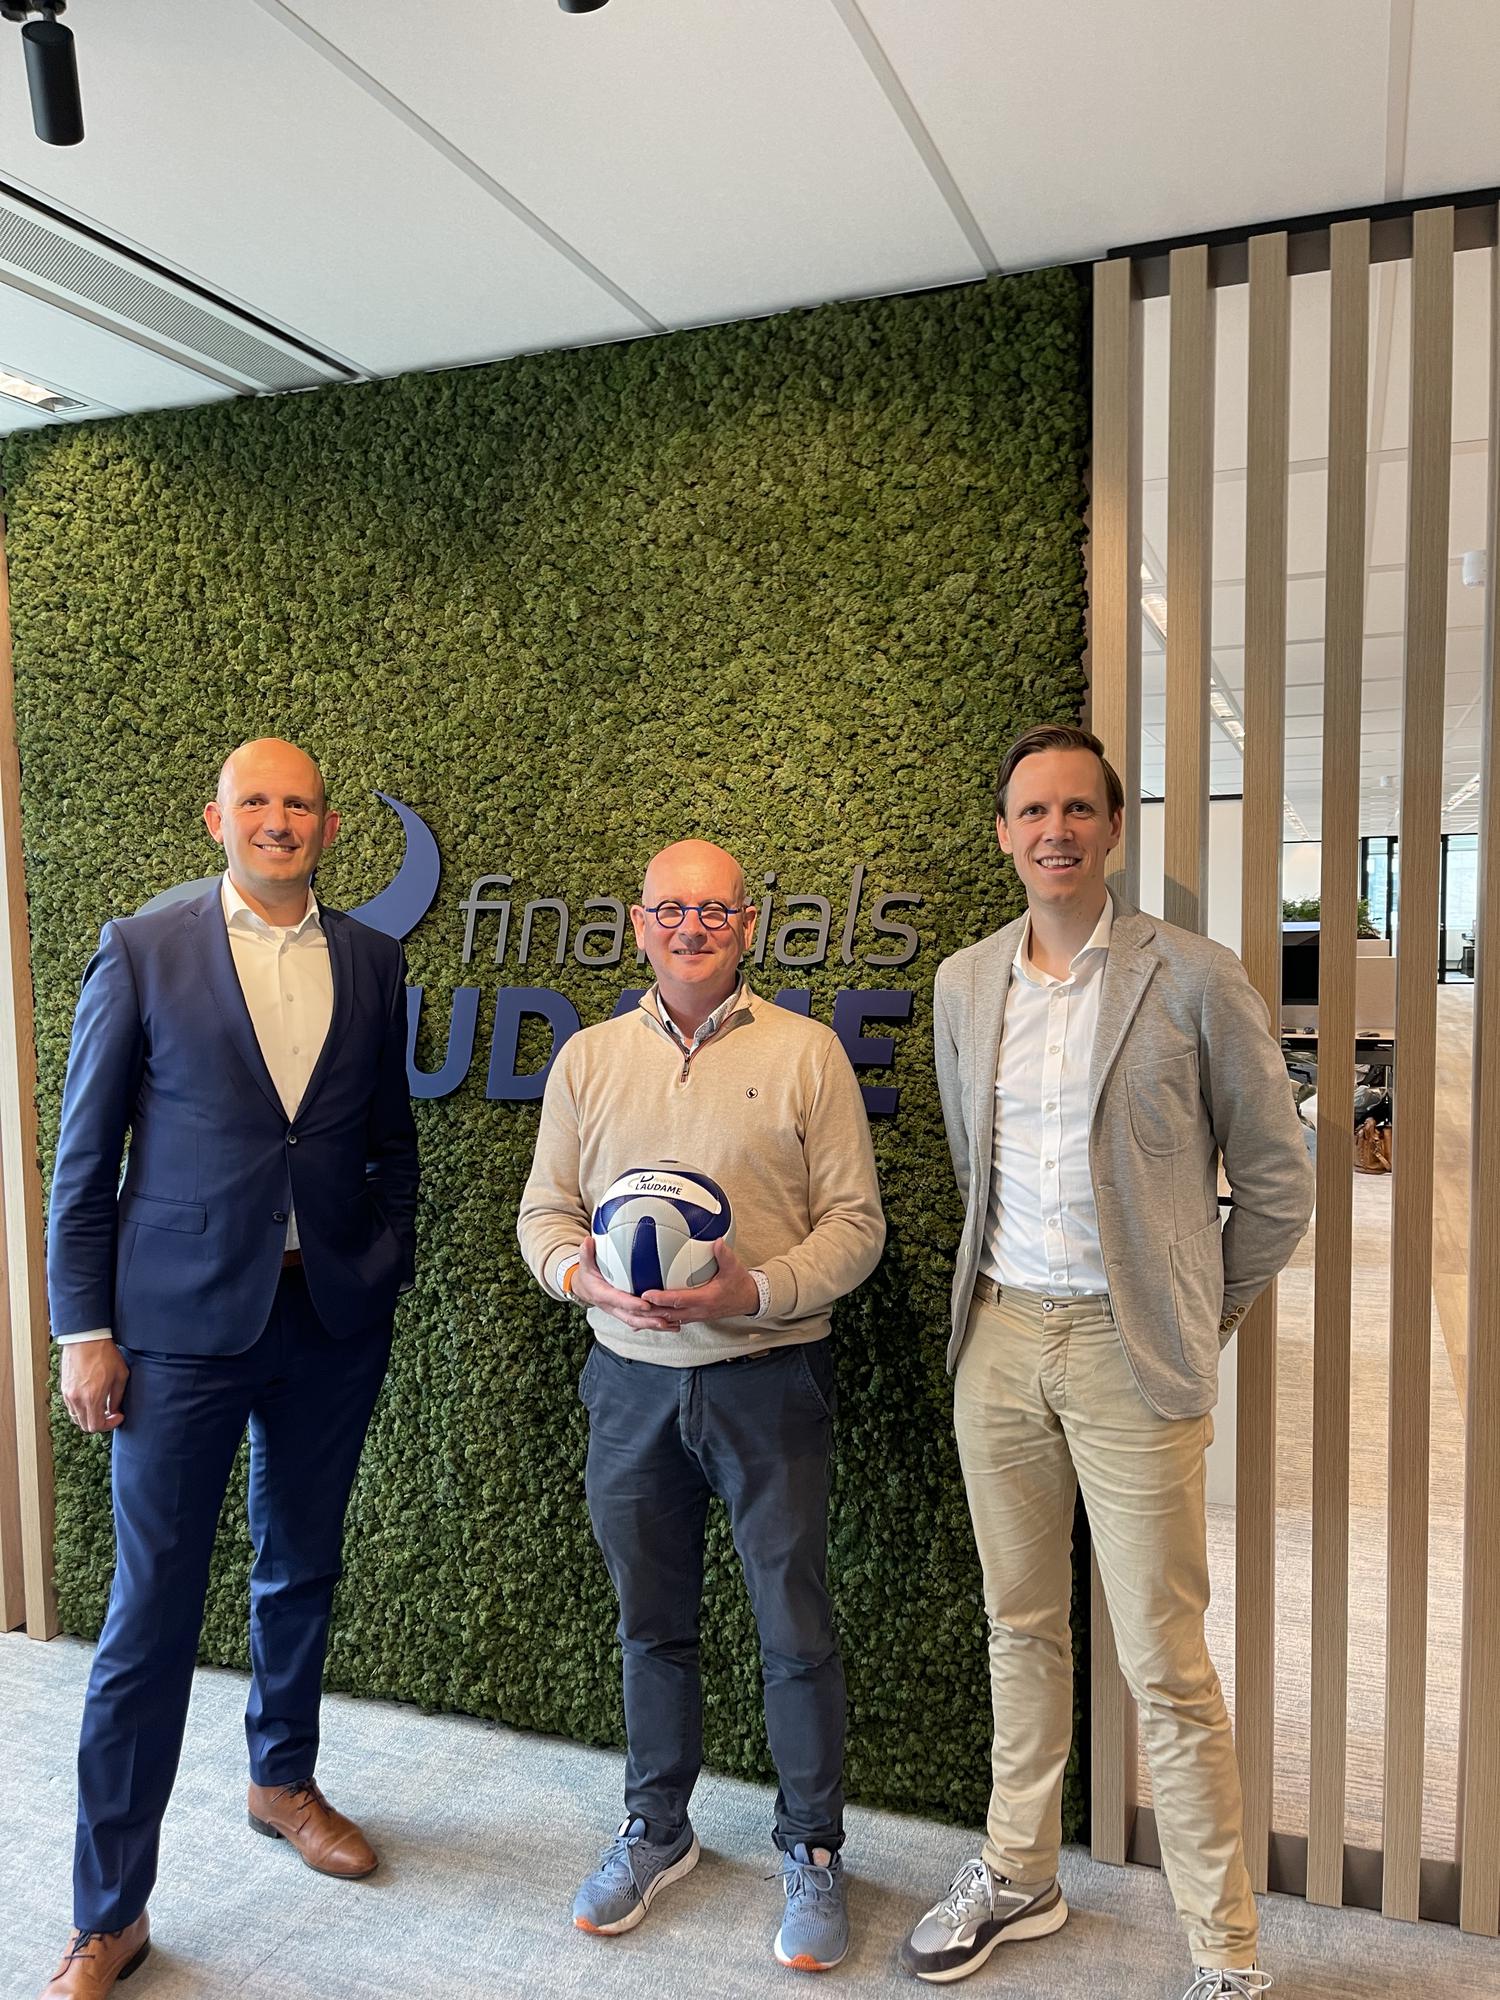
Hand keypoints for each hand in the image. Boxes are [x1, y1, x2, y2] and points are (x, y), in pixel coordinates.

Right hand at [60, 1341, 129, 1432]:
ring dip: (89, 1416)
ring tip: (101, 1405)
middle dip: (100, 1423)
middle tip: (111, 1413)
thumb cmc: (105, 1354)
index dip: (109, 1425)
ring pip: (77, 1417)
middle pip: (85, 1425)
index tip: (118, 1416)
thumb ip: (117, 1397)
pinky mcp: (63, 1388)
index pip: (96, 1426)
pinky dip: (81, 1408)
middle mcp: (77, 1399)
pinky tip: (91, 1398)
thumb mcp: (120, 1375)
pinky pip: (71, 1406)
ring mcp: (68, 1394)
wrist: (86, 1338)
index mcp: (92, 1398)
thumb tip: (114, 1410)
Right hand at [570, 1237, 678, 1332]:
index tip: (646, 1305)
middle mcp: (612, 1307)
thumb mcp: (585, 1264)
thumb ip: (587, 1253)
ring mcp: (620, 1312)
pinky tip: (672, 1325)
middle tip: (665, 1319)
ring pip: (638, 1322)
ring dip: (655, 1324)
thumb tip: (588, 1241)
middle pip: (631, 1317)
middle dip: (648, 1320)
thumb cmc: (587, 1275)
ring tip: (673, 1324)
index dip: (632, 1304)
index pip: (618, 1301)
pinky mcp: (627, 1314)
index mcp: (603, 1295)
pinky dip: (656, 1324)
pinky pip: (641, 1322)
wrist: (584, 1289)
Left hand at [642, 1238, 758, 1322]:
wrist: (749, 1300)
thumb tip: (717, 1241)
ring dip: (653, 1317)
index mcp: (705, 1299)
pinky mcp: (696, 1317)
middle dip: (649, 1312)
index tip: (645, 1294)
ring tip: (634, 1312)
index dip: (661, 1299)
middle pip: (668, 1315)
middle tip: (631, 1305)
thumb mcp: (734, 1267)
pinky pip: (675, 1320)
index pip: (678, 1300)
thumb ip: (724, 1255)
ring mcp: (696, 1316)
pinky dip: (662, 1318)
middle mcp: (698, 1311)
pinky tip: (648, 1316)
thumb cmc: (740, 1283)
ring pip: (670, 1320)